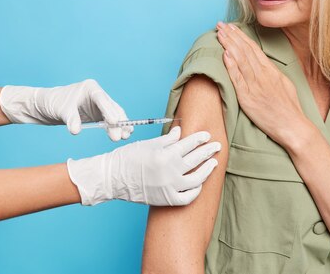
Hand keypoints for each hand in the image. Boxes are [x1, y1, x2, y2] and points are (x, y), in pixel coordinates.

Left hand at [0, 79, 131, 140]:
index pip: (102, 99)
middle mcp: (98, 95)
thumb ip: (71, 119)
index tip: (114, 122)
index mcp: (90, 88)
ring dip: (120, 125)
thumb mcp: (61, 110)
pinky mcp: (98, 114)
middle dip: (117, 122)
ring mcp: (99, 105)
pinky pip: (110, 121)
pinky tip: (123, 134)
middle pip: (111, 108)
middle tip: (120, 135)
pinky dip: (115, 127)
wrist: (47, 106)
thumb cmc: (53, 103)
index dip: (109, 110)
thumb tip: (76, 131)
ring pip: (113, 114)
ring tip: (126, 136)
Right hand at [66, 126, 220, 205]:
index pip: (189, 144)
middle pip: (196, 159)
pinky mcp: (166, 199)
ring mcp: (169, 187)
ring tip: (213, 163)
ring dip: (207, 170)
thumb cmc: (128, 158)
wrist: (112, 179)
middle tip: (217, 146)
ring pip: (197, 179)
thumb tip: (181, 130)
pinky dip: (195, 191)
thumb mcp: (148, 144)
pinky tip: (199, 184)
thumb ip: (168, 139)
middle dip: (209, 151)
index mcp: (165, 155)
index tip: (207, 135)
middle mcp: (170, 171)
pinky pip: (187, 197)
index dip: (200, 139)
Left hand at [216, 22, 307, 146]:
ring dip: (228, 45)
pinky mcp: (248, 97)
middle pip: (244, 50)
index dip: (241, 36)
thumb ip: (272, 72)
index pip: (253, 49)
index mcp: (271, 70)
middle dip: (231, 36)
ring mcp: (255, 85)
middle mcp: (262, 75)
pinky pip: (237, 78)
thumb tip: (264, 64)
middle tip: (221, 24)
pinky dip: (230, 65)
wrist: (292, 125)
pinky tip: (224, 54)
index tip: (233, 27)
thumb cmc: (289, 107)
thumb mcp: (284, 83)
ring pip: (240, 60)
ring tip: (219, 33)